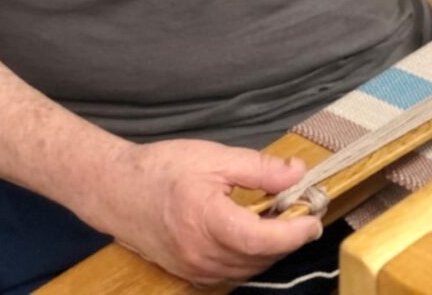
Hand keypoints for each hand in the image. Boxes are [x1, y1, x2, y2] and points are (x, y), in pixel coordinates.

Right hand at [89, 137, 322, 284]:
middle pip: (261, 257)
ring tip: (278, 217)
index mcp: (208, 222)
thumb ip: (258, 168)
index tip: (313, 218)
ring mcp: (196, 269)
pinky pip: (233, 272)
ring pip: (249, 269)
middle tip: (300, 209)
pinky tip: (252, 231)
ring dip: (270, 248)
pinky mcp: (192, 274)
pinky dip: (250, 256)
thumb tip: (296, 173)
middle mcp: (203, 255)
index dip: (294, 232)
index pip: (263, 239)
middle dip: (287, 237)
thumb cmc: (161, 169)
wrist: (117, 190)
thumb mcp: (213, 157)